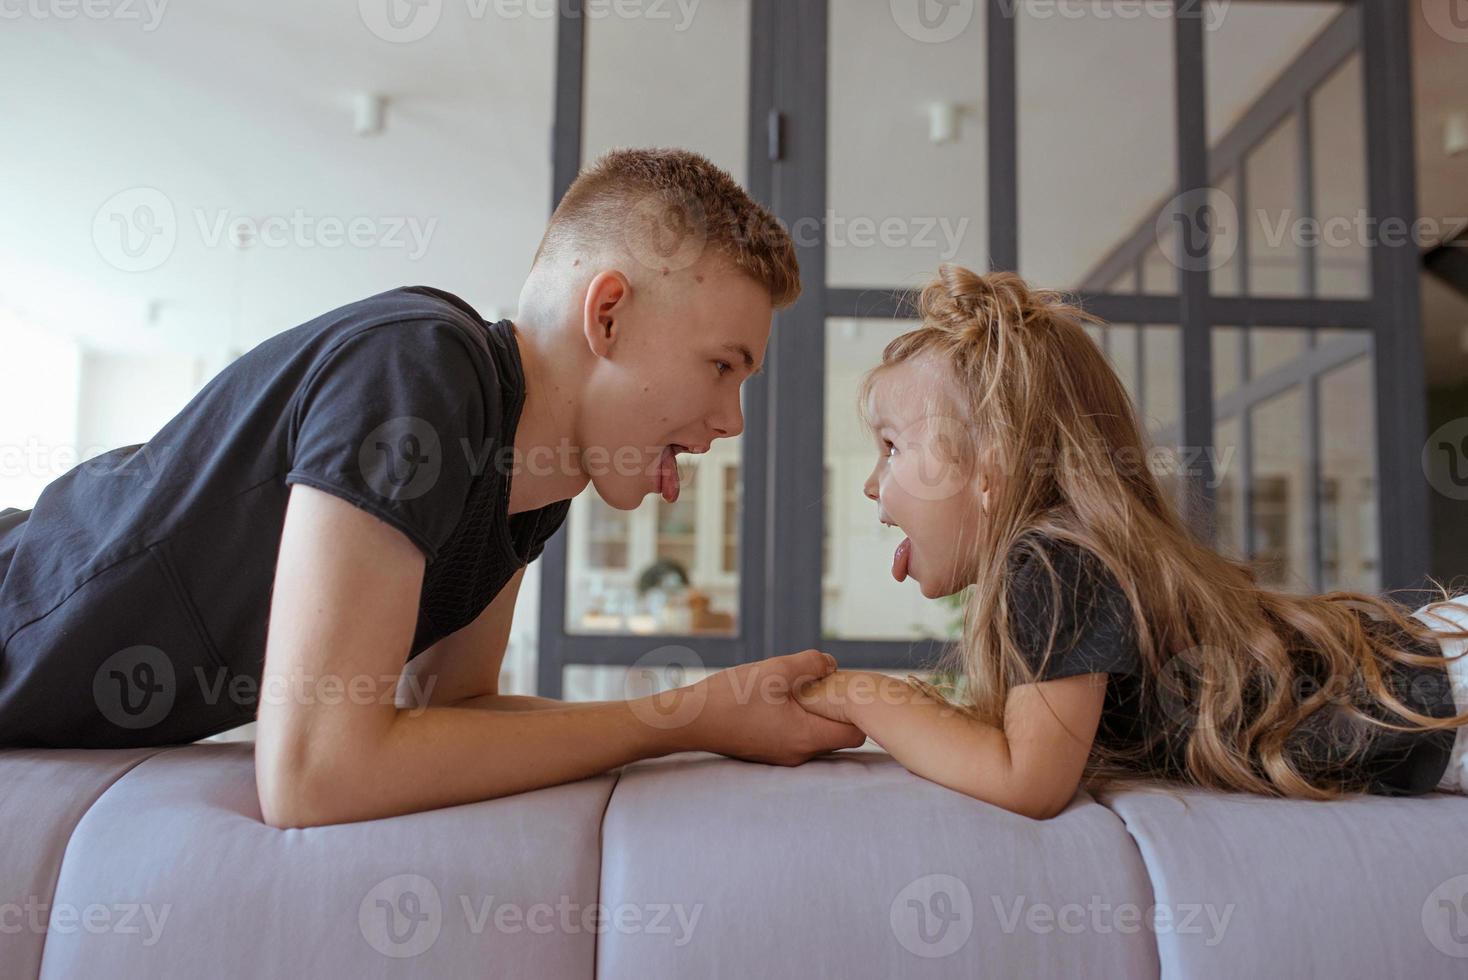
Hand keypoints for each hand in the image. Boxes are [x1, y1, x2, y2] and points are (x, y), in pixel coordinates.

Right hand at [675, 650, 867, 765]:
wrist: (689, 720)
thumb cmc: (732, 697)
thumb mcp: (775, 670)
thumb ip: (811, 664)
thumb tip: (832, 664)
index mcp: (806, 738)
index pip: (855, 735)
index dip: (859, 711)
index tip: (849, 688)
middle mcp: (798, 754)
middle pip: (838, 737)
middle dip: (839, 710)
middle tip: (829, 682)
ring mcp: (782, 756)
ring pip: (816, 736)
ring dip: (816, 713)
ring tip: (804, 687)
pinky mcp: (767, 751)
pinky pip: (796, 737)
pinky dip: (798, 719)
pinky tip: (782, 697)